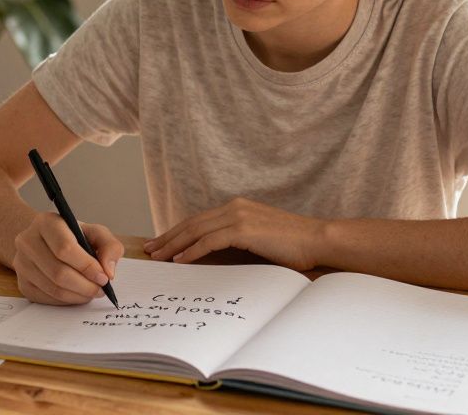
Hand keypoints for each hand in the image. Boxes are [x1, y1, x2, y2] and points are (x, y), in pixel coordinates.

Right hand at [12, 212, 123, 304]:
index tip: (104, 277)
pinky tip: (77, 294)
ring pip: (53, 288)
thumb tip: (108, 271)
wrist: (46, 242)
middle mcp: (27, 241)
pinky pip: (47, 299)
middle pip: (58, 272)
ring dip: (78, 295)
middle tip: (100, 289)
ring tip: (91, 292)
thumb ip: (109, 246)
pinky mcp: (22, 283)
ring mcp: (21, 263)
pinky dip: (67, 301)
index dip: (87, 266)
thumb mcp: (95, 233)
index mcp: (46, 222)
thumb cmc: (74, 237)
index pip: (64, 248)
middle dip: (85, 285)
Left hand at [143, 198, 326, 269]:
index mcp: (237, 207)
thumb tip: (214, 254)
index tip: (161, 242)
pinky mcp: (243, 229)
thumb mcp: (259, 238)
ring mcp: (238, 216)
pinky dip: (192, 251)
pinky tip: (180, 260)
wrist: (317, 238)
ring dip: (174, 245)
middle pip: (192, 223)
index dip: (178, 231)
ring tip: (158, 256)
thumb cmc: (292, 244)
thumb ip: (237, 239)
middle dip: (168, 237)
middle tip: (150, 249)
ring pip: (196, 231)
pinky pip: (209, 241)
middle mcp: (234, 207)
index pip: (199, 220)